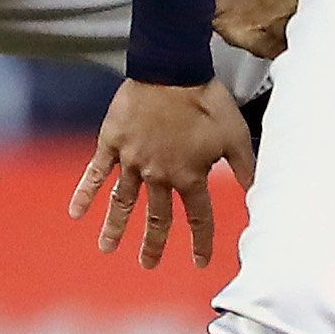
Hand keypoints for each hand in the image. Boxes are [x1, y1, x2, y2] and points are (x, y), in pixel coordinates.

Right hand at [69, 77, 255, 270]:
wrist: (171, 69)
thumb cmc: (206, 100)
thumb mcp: (235, 135)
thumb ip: (246, 169)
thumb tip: (259, 196)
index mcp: (190, 176)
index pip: (198, 218)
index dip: (201, 241)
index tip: (199, 262)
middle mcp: (159, 175)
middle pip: (156, 218)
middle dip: (153, 244)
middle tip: (148, 264)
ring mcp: (132, 161)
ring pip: (123, 202)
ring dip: (115, 228)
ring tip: (107, 249)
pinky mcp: (112, 143)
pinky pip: (96, 174)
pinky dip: (85, 193)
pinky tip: (76, 213)